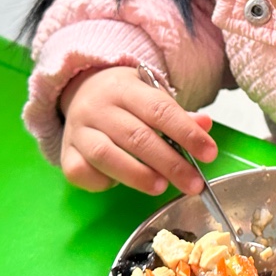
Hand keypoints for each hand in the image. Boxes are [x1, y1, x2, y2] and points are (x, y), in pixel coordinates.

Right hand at [58, 66, 216, 195]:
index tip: (208, 153)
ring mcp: (78, 131)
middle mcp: (98, 107)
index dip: (186, 133)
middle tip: (193, 183)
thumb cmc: (124, 100)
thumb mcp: (151, 96)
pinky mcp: (66, 154)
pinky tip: (120, 184)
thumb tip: (205, 126)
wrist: (81, 91)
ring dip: (137, 175)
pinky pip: (81, 171)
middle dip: (169, 163)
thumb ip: (178, 115)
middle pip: (136, 136)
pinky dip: (102, 182)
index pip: (159, 110)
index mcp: (125, 88)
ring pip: (106, 155)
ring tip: (162, 187)